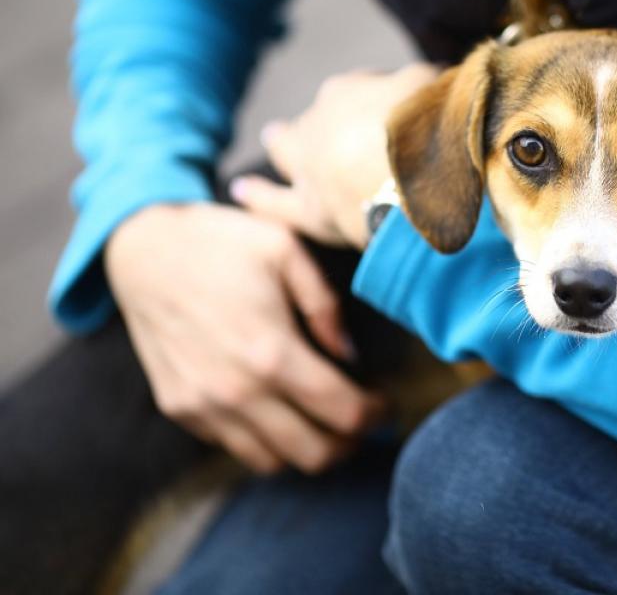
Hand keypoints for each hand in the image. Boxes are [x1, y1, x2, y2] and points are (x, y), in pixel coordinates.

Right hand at [105, 202, 386, 473]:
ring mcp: (203, 406)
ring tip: (325, 422)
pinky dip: (266, 441)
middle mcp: (235, 391)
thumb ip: (326, 306)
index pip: (343, 412)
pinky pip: (233, 446)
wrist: (142, 248)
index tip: (386, 401)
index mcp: (271, 352)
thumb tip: (347, 353)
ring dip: (307, 450)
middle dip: (350, 444)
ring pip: (272, 462)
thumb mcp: (286, 250)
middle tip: (363, 421)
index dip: (376, 414)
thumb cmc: (220, 241)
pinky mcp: (179, 407)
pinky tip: (281, 410)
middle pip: (313, 454)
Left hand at [232, 63, 439, 248]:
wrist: (408, 181)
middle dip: (329, 119)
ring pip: (286, 149)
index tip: (401, 105)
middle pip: (320, 118)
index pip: (361, 88)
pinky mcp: (308, 210)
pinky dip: (259, 197)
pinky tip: (242, 190)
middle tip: (342, 122)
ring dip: (282, 141)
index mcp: (344, 92)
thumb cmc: (424, 128)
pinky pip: (275, 203)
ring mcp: (307, 167)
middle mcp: (317, 125)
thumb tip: (435, 78)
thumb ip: (426, 80)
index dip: (382, 96)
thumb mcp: (431, 86)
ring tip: (274, 133)